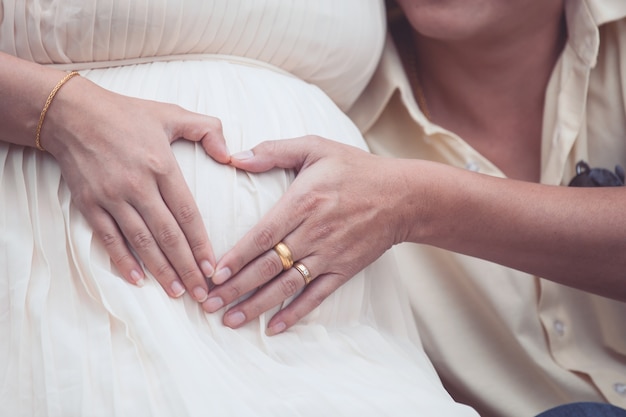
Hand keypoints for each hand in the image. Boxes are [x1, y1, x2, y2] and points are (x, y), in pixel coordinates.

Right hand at [44, 75, 229, 301]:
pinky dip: (122, 260)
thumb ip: (207, 130)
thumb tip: (230, 154)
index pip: (187, 214)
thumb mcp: (171, 114)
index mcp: (162, 166)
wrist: (71, 114)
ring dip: (161, 270)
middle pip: (168, 235)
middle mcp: (138, 185)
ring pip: (141, 242)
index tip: (213, 267)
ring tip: (178, 293)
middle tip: (202, 293)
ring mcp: (112, 197)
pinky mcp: (90, 203)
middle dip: (187, 267)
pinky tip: (137, 279)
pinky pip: (109, 238)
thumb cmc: (126, 115)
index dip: (201, 243)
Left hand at [204, 136, 406, 333]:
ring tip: (231, 320)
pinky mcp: (344, 269)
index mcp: (303, 202)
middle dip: (236, 287)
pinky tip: (274, 327)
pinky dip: (295, 313)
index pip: (262, 235)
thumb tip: (235, 157)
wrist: (402, 196)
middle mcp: (314, 232)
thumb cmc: (355, 168)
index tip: (213, 274)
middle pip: (268, 266)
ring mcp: (329, 254)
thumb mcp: (316, 147)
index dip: (236, 257)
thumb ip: (274, 150)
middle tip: (208, 303)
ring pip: (287, 285)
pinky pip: (316, 296)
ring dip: (257, 305)